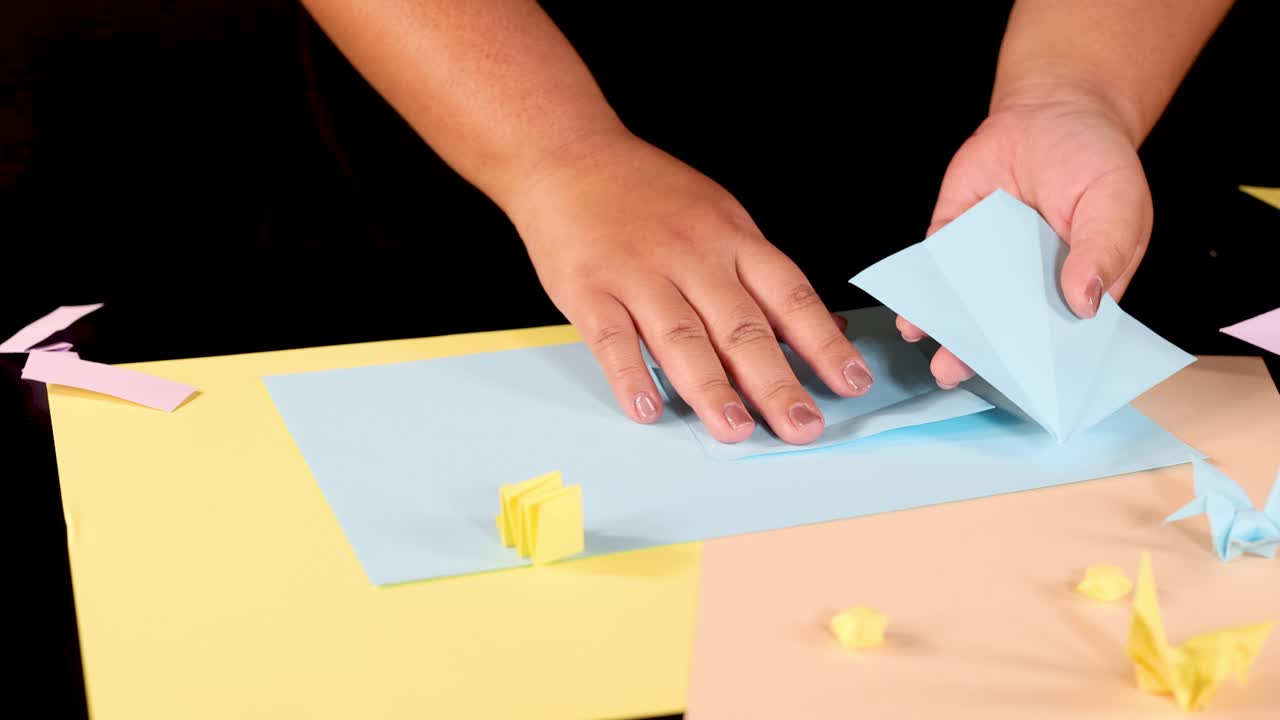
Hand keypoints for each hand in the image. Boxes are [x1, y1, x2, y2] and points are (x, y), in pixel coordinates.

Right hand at [504, 129, 873, 444]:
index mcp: (732, 240)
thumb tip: (821, 328)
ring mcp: (638, 273)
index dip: (823, 342)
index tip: (851, 382)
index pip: (790, 296)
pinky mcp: (589, 289)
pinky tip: (647, 409)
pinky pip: (612, 339)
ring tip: (735, 429)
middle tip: (803, 426)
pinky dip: (630, 375)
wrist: (569, 155)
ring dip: (711, 388)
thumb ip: (764, 278)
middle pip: (741, 327)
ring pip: (682, 337)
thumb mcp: (720, 219)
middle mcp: (692, 257)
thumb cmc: (648, 194)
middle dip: (776, 382)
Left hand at [900, 86, 1152, 387]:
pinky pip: (932, 269)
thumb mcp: (1116, 200)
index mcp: (1075, 288)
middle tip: (959, 371)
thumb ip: (1104, 250)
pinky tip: (911, 311)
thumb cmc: (1095, 161)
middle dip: (980, 355)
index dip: (1040, 363)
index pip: (1058, 337)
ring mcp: (985, 265)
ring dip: (944, 330)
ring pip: (961, 306)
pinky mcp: (952, 238)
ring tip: (934, 351)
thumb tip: (1087, 302)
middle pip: (1002, 330)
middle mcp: (1025, 286)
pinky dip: (919, 290)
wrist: (1053, 110)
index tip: (1023, 384)